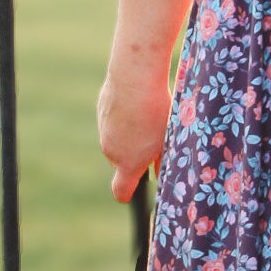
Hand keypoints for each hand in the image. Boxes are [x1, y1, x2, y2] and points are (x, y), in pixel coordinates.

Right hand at [98, 68, 171, 203]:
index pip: (121, 190)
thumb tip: (160, 170)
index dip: (126, 193)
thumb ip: (164, 159)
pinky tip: (137, 100)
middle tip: (154, 138)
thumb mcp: (169, 138)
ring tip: (148, 115)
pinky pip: (113, 118)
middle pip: (122, 160)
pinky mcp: (101, 110)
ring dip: (130, 133)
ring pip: (118, 138)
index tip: (129, 193)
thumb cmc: (158, 111)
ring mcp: (103, 130)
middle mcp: (111, 151)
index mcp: (128, 163)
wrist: (134, 78)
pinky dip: (124, 114)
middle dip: (135, 154)